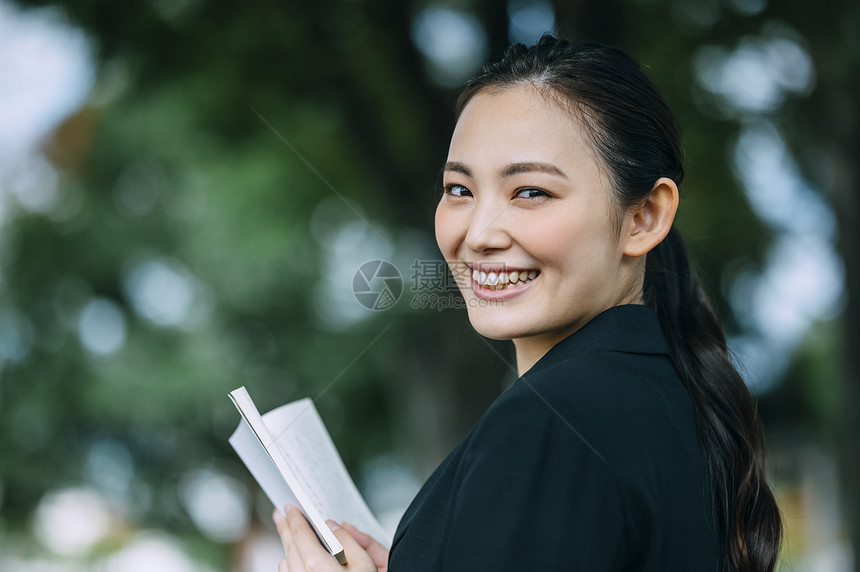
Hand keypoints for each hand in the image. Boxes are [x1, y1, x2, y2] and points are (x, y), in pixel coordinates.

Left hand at [273, 506, 388, 571]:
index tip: (290, 507)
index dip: (295, 518)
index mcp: (318, 566)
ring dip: (288, 548)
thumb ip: (348, 540)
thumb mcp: (367, 564)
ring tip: (291, 536)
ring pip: (285, 563)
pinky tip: (296, 559)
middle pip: (289, 547)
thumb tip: (332, 526)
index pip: (301, 534)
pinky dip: (291, 565)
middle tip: (279, 514)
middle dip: (285, 529)